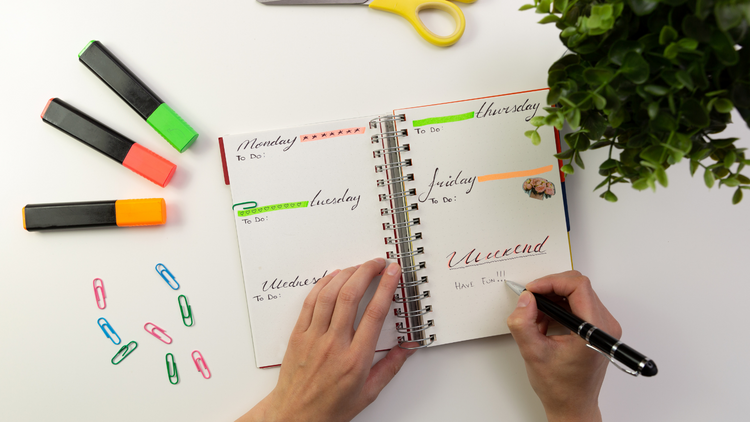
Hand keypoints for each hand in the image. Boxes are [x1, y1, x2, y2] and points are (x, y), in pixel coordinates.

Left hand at [238, 258, 415, 421]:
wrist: (296, 416)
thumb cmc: (331, 407)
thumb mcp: (369, 392)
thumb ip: (391, 366)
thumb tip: (408, 348)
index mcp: (355, 359)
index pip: (374, 314)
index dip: (385, 288)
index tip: (392, 272)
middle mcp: (334, 345)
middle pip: (350, 296)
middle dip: (366, 272)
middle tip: (378, 263)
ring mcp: (313, 338)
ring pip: (329, 295)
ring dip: (346, 274)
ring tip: (359, 266)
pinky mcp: (298, 335)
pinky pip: (310, 302)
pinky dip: (322, 285)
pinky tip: (333, 277)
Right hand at [506, 271, 620, 421]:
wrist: (573, 405)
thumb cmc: (560, 387)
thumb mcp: (533, 353)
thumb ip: (524, 323)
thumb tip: (525, 300)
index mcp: (594, 329)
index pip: (577, 286)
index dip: (551, 282)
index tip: (532, 291)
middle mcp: (604, 325)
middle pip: (577, 286)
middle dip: (549, 290)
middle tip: (530, 301)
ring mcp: (602, 326)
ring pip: (576, 294)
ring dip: (552, 301)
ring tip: (536, 318)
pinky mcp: (596, 329)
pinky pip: (577, 305)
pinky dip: (558, 308)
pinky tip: (544, 324)